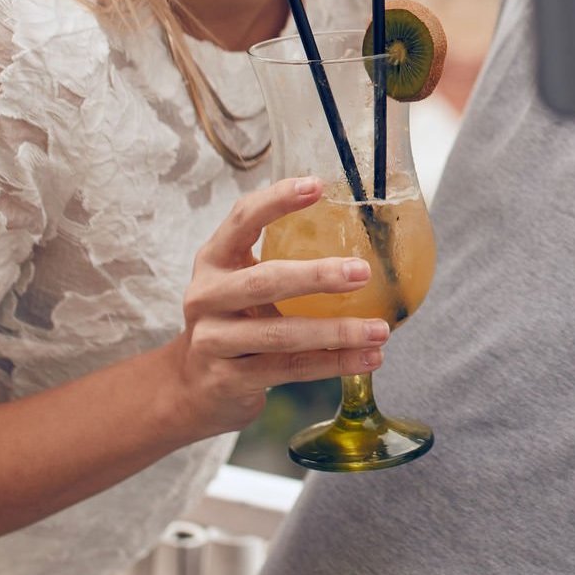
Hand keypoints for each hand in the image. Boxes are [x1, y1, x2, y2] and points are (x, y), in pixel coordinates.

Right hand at [162, 177, 388, 438]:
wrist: (194, 388)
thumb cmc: (235, 323)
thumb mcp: (243, 285)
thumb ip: (282, 262)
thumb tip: (365, 240)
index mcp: (214, 260)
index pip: (242, 219)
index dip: (277, 200)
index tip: (317, 186)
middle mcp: (206, 296)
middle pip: (264, 281)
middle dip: (317, 276)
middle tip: (363, 272)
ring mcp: (212, 341)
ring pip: (281, 335)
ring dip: (337, 332)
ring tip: (380, 330)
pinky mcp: (226, 380)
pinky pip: (288, 370)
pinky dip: (332, 364)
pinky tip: (367, 359)